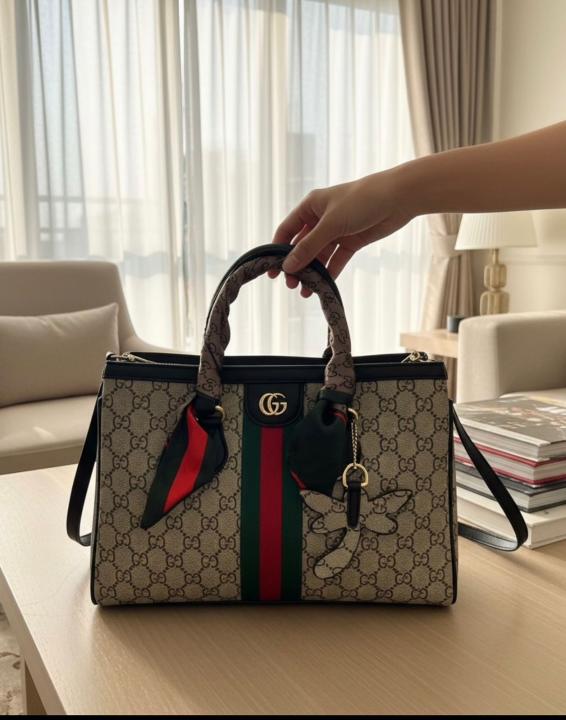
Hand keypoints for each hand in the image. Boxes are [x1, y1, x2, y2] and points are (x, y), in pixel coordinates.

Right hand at [269, 166, 414, 295]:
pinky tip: (322, 287)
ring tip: (305, 291)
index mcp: (310, 207)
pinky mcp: (351, 241)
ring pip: (319, 256)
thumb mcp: (331, 224)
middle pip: (302, 246)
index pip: (287, 231)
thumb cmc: (361, 201)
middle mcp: (321, 219)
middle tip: (291, 285)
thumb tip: (288, 266)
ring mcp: (336, 231)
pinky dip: (329, 272)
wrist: (398, 198)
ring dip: (312, 273)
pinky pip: (336, 260)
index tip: (272, 271)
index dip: (278, 250)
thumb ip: (309, 247)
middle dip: (296, 265)